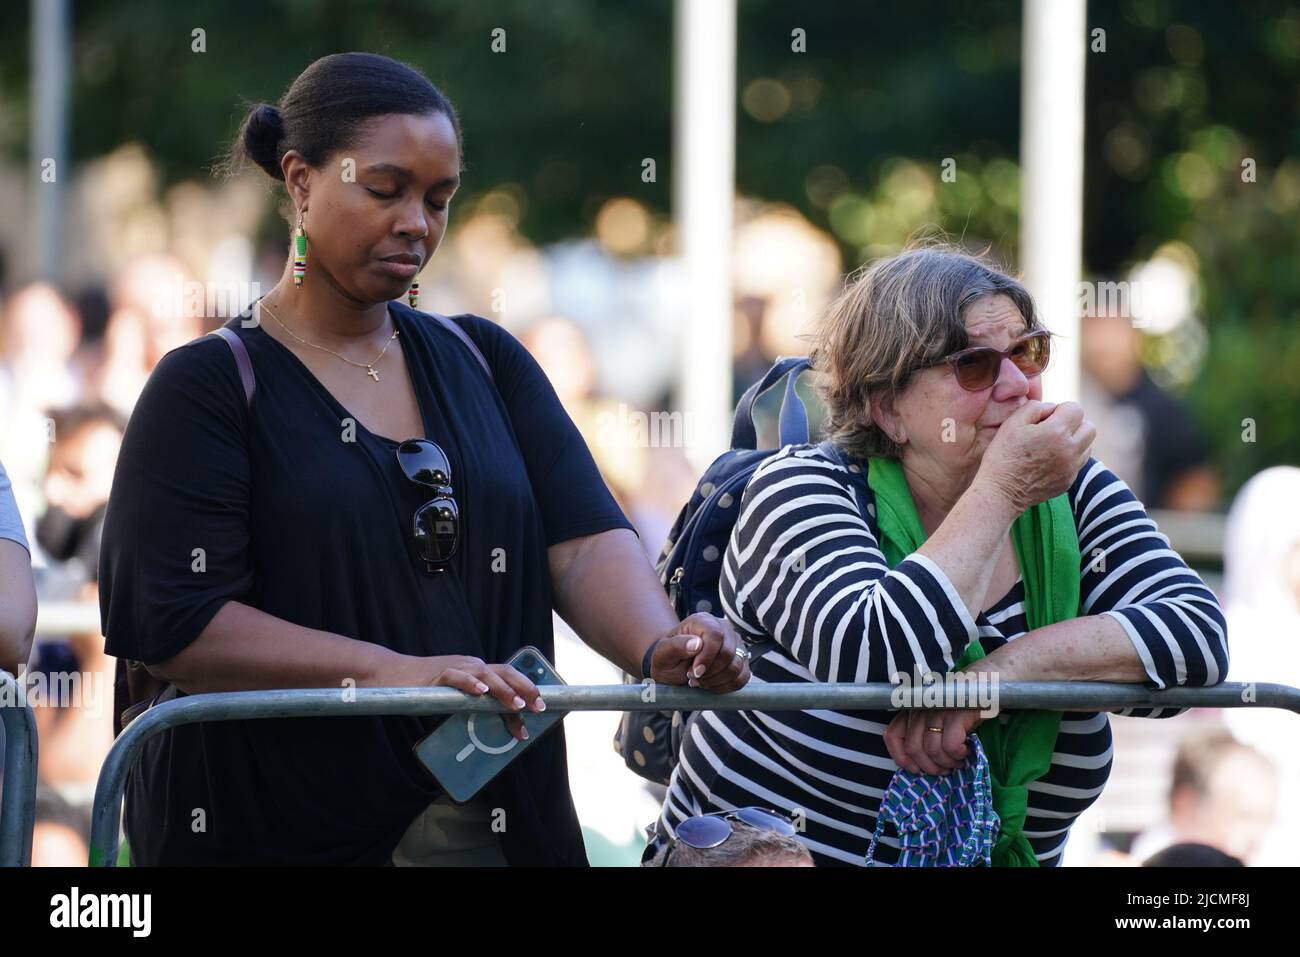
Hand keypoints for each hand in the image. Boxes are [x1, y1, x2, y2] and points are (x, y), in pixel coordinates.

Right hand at [418, 654, 545, 741]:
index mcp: (477, 670)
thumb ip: (471, 706)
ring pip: (484, 674)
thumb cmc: (426, 688)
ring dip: (503, 690)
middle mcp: (471, 665)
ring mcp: (455, 667)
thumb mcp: (454, 697)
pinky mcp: (437, 674)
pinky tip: (481, 692)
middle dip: (524, 689)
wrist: (392, 673)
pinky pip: (456, 676)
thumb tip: (492, 728)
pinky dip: (470, 683)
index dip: (526, 691)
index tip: (541, 709)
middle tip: (538, 708)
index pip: (507, 677)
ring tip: (517, 705)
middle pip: (504, 671)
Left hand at [649, 613, 750, 692]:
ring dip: (716, 680)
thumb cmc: (668, 658)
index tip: (694, 672)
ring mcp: (735, 644)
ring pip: (736, 666)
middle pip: (728, 653)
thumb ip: (676, 646)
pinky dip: (726, 686)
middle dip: (710, 672)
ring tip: (700, 681)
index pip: (715, 635)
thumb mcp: (663, 652)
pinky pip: (742, 677)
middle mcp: (723, 628)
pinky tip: (711, 685)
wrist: (673, 667)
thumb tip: (697, 644)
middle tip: (693, 677)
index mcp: (703, 621)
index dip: (707, 656)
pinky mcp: (742, 660)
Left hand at [883, 708, 985, 775]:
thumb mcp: (936, 719)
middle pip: (913, 748)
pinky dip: (959, 754)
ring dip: (948, 763)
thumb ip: (923, 735)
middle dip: (930, 766)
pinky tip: (967, 751)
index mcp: (911, 710)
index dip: (901, 758)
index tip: (917, 769)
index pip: (892, 736)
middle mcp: (921, 709)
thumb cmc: (960, 707)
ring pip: (933, 750)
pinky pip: (951, 745)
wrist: (987, 683)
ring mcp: (938, 711)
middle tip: (945, 769)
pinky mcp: (957, 714)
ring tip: (958, 761)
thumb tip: (919, 767)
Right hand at [975, 399, 1095, 512]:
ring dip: (1075, 440)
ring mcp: (1071, 468)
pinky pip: (1080, 462)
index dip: (1061, 409)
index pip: (1076, 409)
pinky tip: (1050, 459)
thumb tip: (1051, 408)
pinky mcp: (1069, 481)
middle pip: (1090, 427)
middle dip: (1074, 423)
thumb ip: (1035, 407)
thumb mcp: (1012, 423)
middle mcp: (1069, 450)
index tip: (1046, 417)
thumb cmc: (1003, 455)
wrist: (1001, 492)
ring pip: (1088, 445)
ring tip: (1052, 444)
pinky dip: (1070, 457)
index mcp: (1055, 432)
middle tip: (1054, 429)